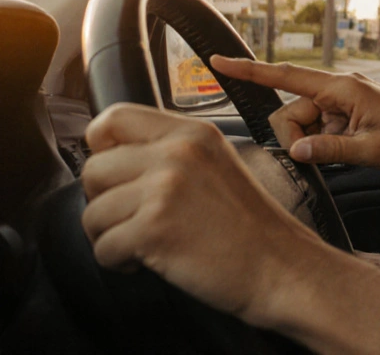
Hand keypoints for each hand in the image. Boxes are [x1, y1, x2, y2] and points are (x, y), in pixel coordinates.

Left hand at [79, 104, 331, 325]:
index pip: (112, 119)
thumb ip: (173, 152)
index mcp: (192, 134)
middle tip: (136, 218)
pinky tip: (150, 259)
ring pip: (92, 213)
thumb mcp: (218, 165)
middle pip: (94, 169)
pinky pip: (102, 248)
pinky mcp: (153, 229)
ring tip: (147, 242)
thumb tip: (114, 158)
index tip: (115, 175)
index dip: (102, 148)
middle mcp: (177, 153)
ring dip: (111, 236)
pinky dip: (119, 262)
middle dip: (104, 202)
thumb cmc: (252, 226)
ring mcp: (164, 190)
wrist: (281, 266)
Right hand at [210, 56, 379, 170]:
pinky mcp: (348, 114)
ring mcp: (343, 102)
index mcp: (343, 88)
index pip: (285, 76)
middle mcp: (339, 89)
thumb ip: (328, 150)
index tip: (218, 62)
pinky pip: (319, 129)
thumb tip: (294, 151)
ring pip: (303, 124)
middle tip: (326, 155)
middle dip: (297, 137)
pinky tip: (349, 150)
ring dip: (314, 142)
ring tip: (348, 152)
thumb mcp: (370, 150)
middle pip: (291, 112)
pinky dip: (324, 143)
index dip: (249, 70)